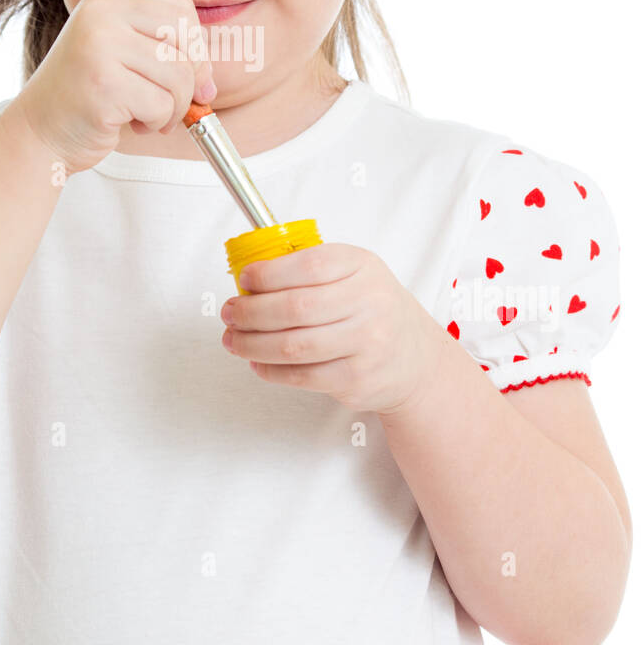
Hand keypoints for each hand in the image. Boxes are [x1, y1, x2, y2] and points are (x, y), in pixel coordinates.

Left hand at [219, 242, 448, 416]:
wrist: (414, 358)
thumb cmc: (371, 309)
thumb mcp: (352, 272)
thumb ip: (308, 268)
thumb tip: (250, 278)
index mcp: (362, 267)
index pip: (308, 265)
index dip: (268, 273)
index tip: (244, 280)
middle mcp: (369, 303)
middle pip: (295, 308)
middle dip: (250, 312)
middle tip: (230, 313)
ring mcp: (367, 343)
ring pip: (294, 346)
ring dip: (252, 344)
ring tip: (234, 340)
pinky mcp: (358, 379)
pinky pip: (302, 376)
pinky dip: (270, 370)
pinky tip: (258, 361)